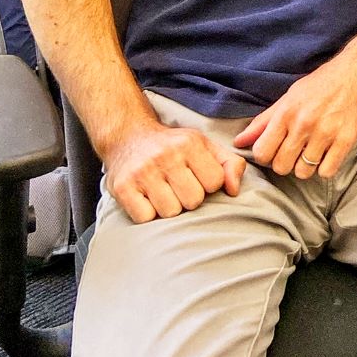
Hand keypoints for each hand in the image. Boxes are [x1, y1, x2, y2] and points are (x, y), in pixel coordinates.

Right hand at [103, 122, 246, 223]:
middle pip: (193, 200)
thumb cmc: (173, 147)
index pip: (215, 181)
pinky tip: (147, 198)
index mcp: (189, 143)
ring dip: (169, 207)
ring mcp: (142, 172)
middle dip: (189, 198)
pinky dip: (148, 214)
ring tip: (163, 192)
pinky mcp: (122, 188)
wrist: (129, 138)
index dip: (209, 184)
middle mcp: (166, 156)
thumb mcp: (205, 146)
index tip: (197, 177)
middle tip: (179, 186)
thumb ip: (230, 164)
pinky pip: (146, 218)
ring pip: (171, 212)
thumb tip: (234, 190)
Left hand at [232, 55, 356, 180]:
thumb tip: (239, 141)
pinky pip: (327, 171)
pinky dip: (325, 167)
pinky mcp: (346, 140)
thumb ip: (264, 121)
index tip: (274, 149)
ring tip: (312, 151)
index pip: (262, 152)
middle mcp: (304, 124)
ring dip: (306, 166)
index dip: (265, 155)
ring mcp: (327, 133)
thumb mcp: (290, 96)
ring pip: (304, 172)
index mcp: (287, 112)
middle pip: (281, 166)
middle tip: (294, 151)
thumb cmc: (323, 82)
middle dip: (285, 162)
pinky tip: (327, 154)